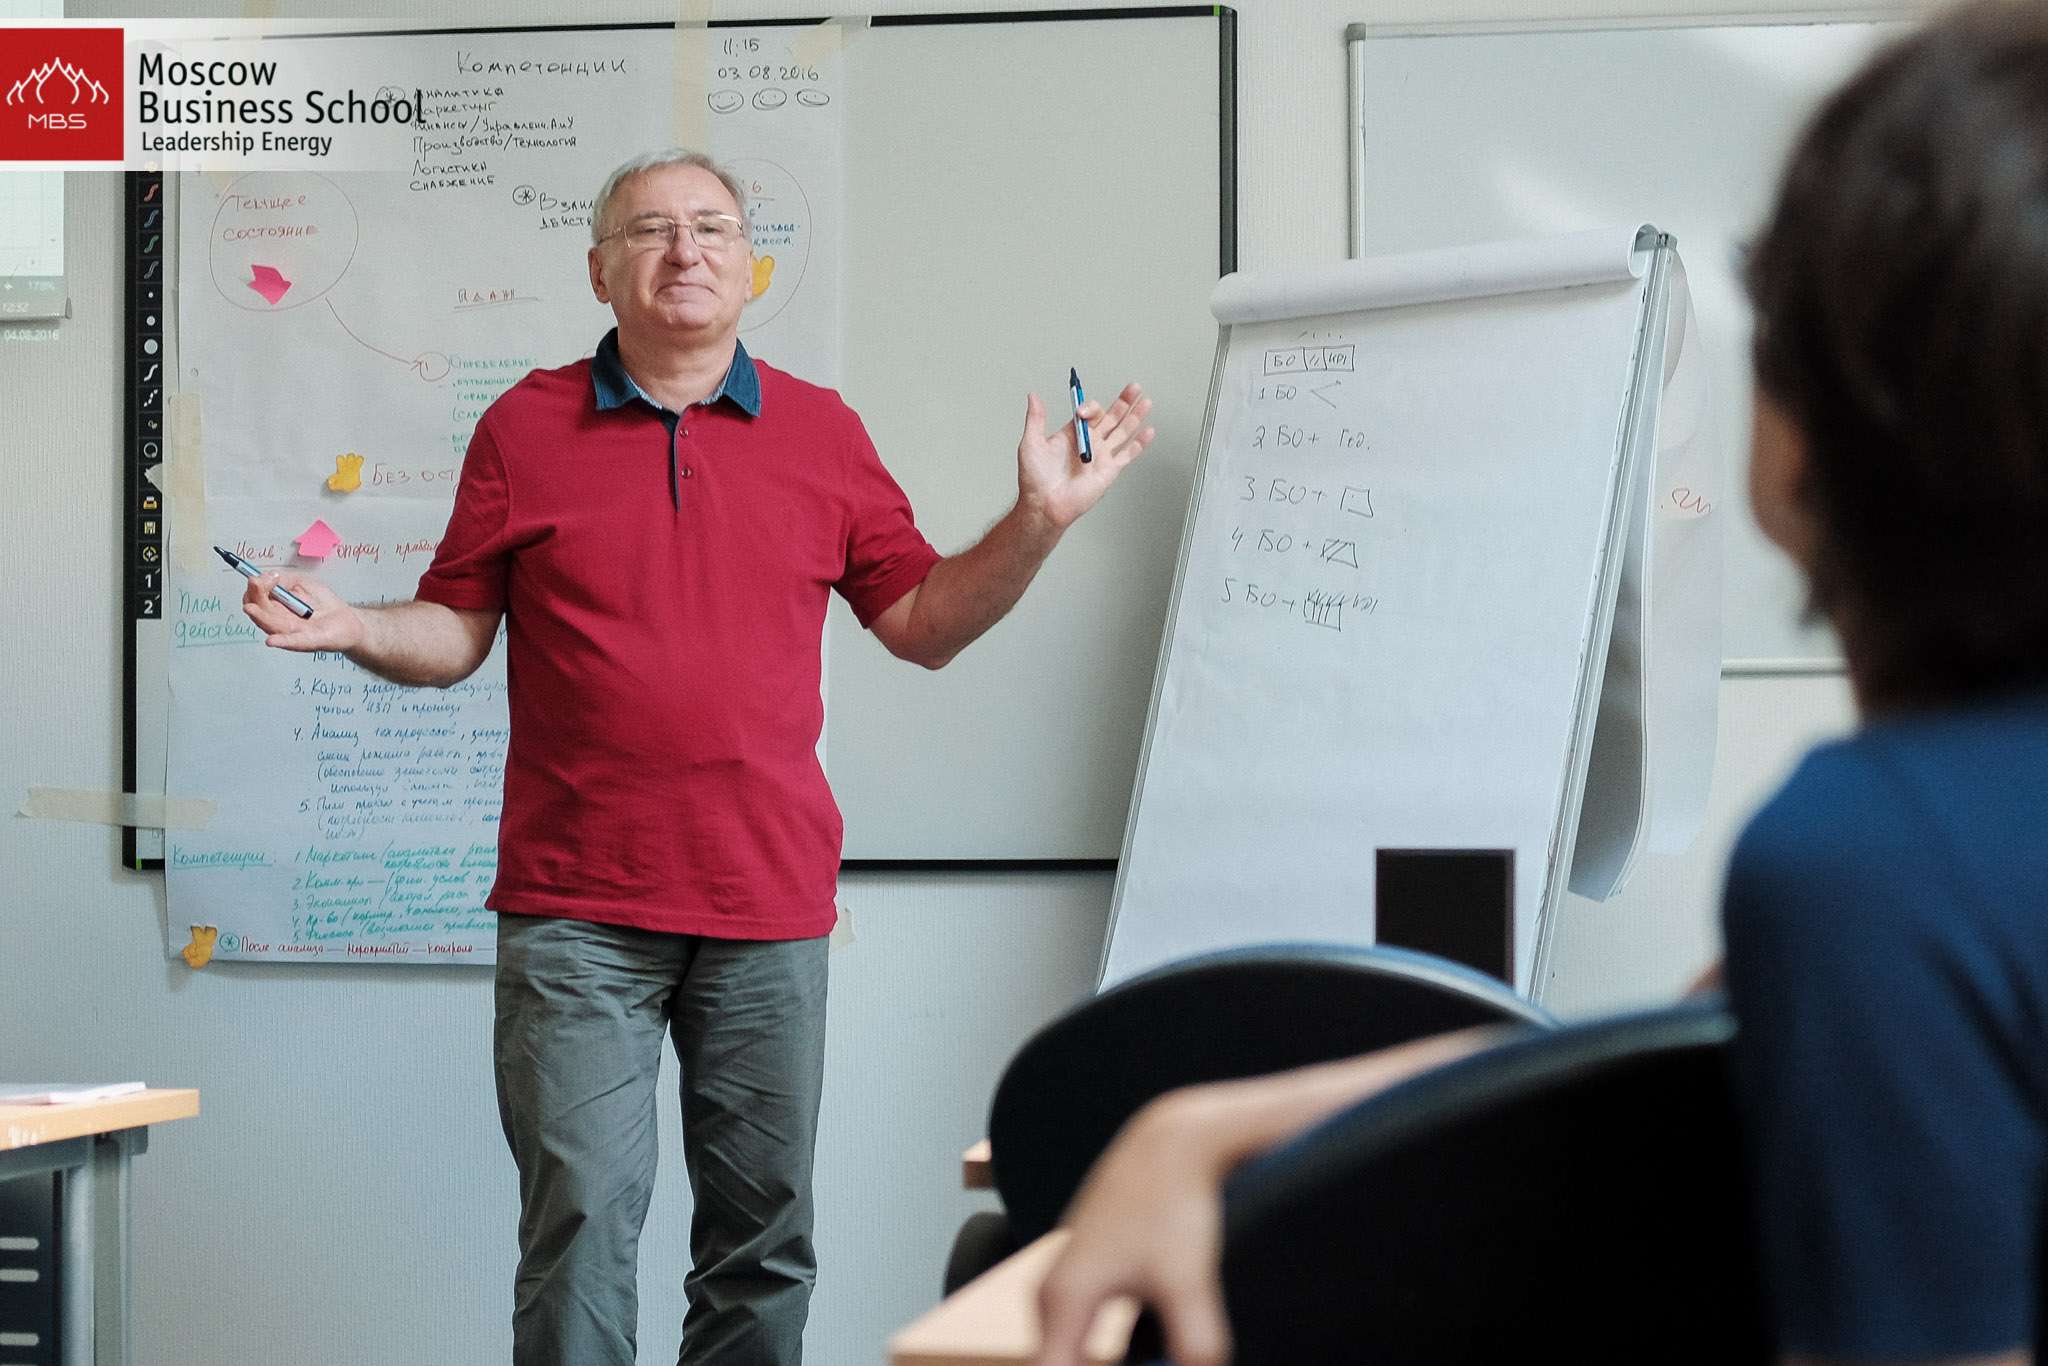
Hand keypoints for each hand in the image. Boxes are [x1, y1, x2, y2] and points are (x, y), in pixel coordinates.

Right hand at [241, 570, 364, 652]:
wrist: (347, 620)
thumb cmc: (324, 603)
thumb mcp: (301, 583)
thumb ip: (282, 580)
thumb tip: (265, 577)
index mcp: (276, 607)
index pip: (256, 599)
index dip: (254, 588)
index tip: (258, 577)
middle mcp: (279, 621)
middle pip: (260, 611)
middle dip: (255, 597)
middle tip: (257, 584)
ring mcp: (292, 633)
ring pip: (271, 625)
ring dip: (260, 617)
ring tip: (250, 608)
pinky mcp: (308, 641)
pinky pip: (293, 642)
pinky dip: (282, 641)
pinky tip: (271, 640)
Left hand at [1017, 381, 1153, 530]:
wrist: (1045, 506)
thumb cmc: (1035, 479)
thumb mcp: (1031, 443)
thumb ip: (1036, 418)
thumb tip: (1033, 396)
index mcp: (1072, 434)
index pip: (1089, 413)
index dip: (1089, 408)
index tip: (1082, 411)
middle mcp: (1089, 442)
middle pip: (1111, 417)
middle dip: (1124, 401)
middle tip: (1134, 387)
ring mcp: (1101, 456)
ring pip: (1123, 431)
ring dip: (1135, 416)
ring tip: (1146, 402)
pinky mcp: (1109, 471)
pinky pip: (1128, 455)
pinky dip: (1140, 444)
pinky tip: (1149, 432)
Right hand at [1035, 1091, 1234, 1365]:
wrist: (1171, 1141)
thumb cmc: (1173, 1203)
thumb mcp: (1189, 1282)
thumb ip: (1194, 1347)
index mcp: (1062, 1303)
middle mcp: (1052, 1295)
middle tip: (1158, 1364)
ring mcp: (1067, 1282)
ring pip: (1071, 1355)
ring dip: (1096, 1365)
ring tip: (1157, 1355)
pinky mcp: (1090, 1275)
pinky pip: (1083, 1336)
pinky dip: (1103, 1356)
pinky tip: (1145, 1358)